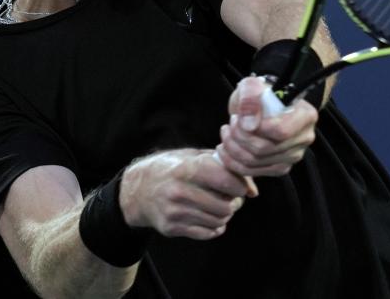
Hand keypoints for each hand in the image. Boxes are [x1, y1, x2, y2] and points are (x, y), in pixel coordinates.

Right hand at [119, 148, 253, 239]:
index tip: (240, 186)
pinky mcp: (171, 228)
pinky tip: (210, 217)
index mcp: (186, 168)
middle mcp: (179, 191)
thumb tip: (253, 190)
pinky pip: (206, 233)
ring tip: (220, 206)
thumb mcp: (193, 157)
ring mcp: (174, 212)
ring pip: (218, 221)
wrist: (137, 190)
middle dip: (234, 203)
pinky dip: (215, 227)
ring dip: (225, 215)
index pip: (226, 180)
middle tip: (232, 198)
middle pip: (225, 206)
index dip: (240, 185)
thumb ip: (224, 166)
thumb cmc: (171, 169)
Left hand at [215, 76, 317, 176]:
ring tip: (226, 132)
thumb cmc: (259, 94)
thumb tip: (249, 124)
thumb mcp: (251, 85)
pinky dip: (233, 162)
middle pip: (266, 149)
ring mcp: (292, 156)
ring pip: (256, 162)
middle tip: (229, 123)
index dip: (256, 128)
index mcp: (305, 116)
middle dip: (239, 136)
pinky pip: (252, 171)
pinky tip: (226, 148)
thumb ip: (250, 97)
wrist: (259, 107)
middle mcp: (304, 138)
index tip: (240, 117)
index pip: (281, 131)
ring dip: (233, 148)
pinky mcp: (279, 168)